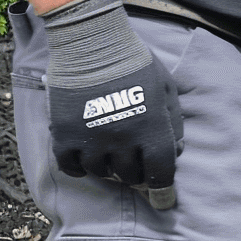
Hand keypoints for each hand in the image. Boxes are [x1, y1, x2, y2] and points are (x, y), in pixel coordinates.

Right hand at [40, 0, 184, 201]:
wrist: (93, 42)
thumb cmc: (137, 63)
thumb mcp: (167, 89)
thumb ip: (173, 123)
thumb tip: (175, 152)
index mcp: (152, 130)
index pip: (161, 174)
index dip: (163, 188)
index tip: (162, 197)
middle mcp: (123, 140)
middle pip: (131, 176)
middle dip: (136, 172)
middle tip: (133, 162)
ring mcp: (92, 139)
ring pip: (101, 173)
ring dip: (108, 167)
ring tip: (109, 152)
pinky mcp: (65, 134)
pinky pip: (71, 167)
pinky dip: (79, 168)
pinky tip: (86, 159)